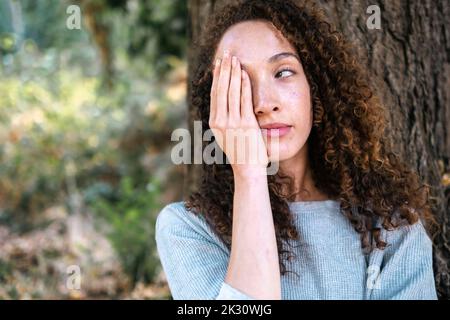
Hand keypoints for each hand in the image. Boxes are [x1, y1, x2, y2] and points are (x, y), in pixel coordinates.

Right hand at [209, 51, 268, 176]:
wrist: (248, 169)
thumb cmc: (241, 152)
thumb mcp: (227, 135)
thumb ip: (225, 120)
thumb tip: (226, 105)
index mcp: (215, 123)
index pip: (215, 95)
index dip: (217, 78)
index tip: (218, 64)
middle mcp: (221, 121)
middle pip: (221, 90)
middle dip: (224, 70)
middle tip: (227, 55)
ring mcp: (233, 122)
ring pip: (231, 92)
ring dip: (233, 73)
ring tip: (235, 59)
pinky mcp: (246, 124)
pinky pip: (244, 99)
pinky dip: (244, 84)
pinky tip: (244, 73)